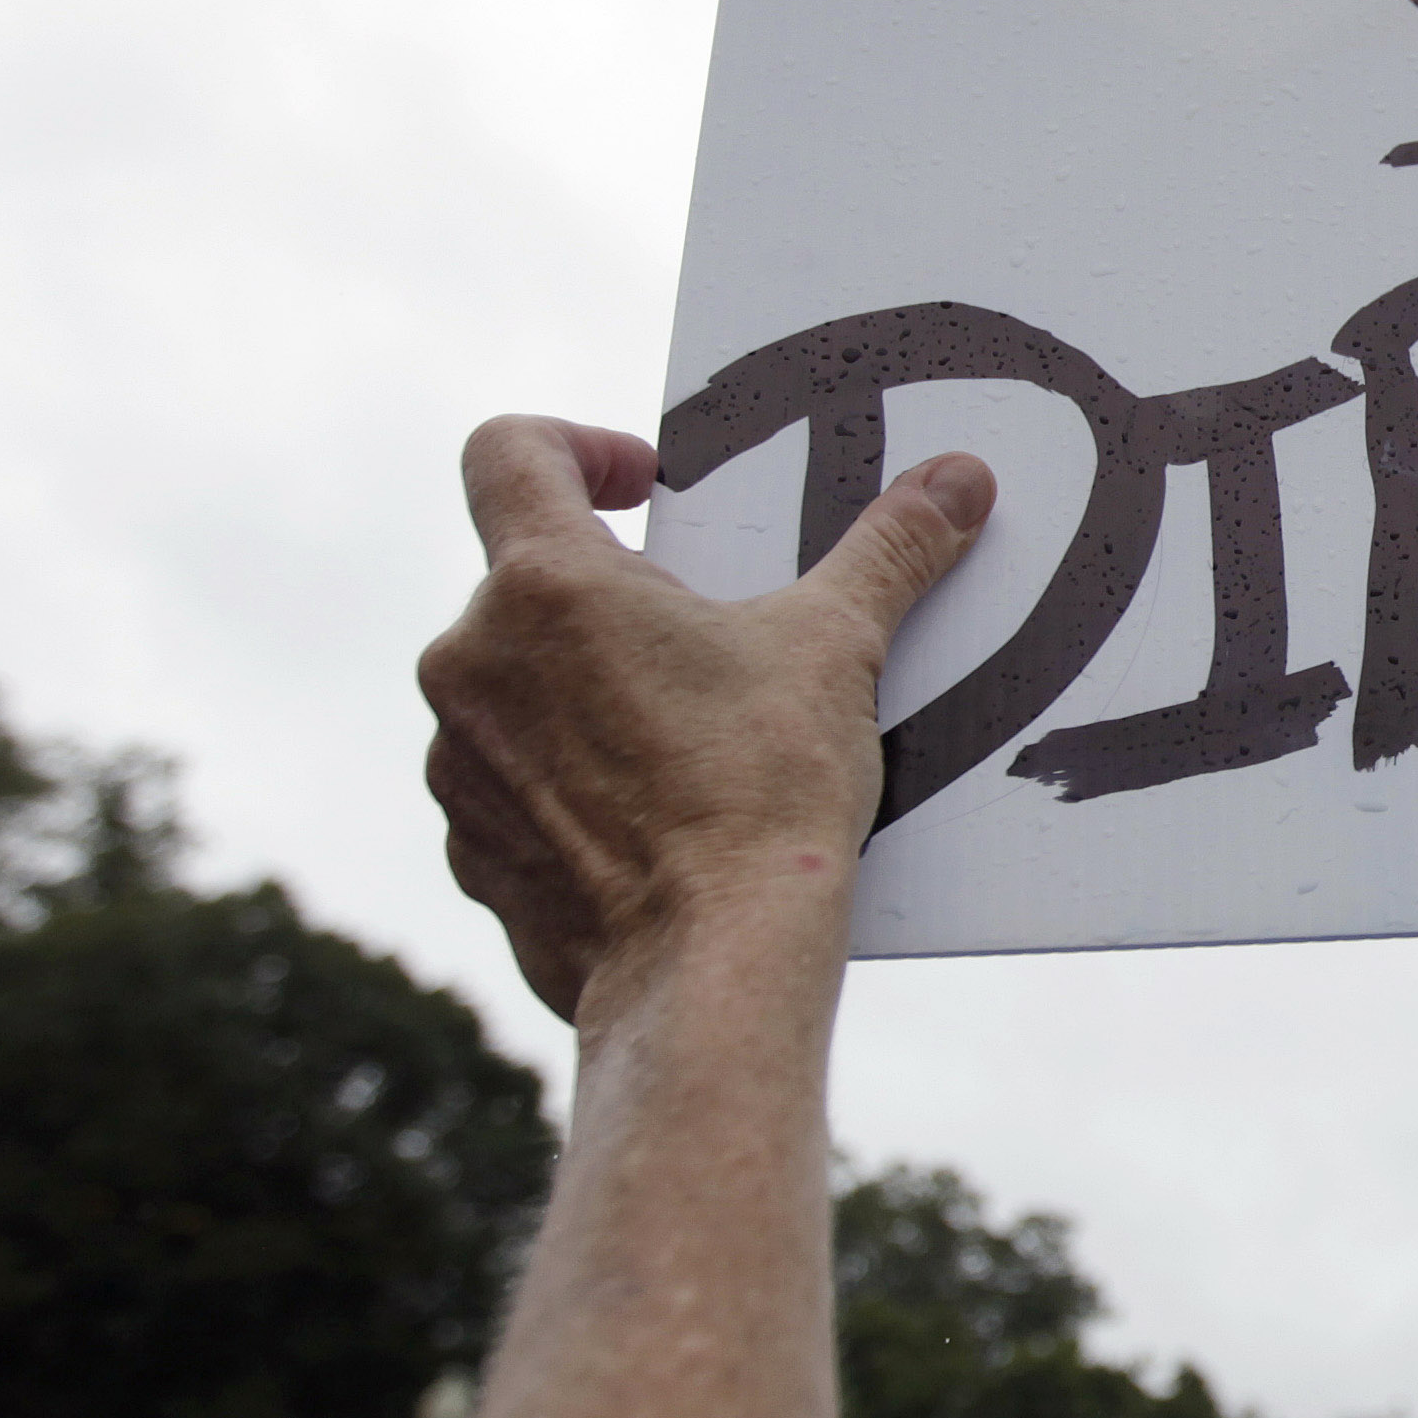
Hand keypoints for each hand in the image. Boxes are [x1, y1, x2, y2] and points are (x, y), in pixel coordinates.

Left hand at [415, 422, 997, 1023]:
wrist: (708, 969)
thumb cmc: (762, 795)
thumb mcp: (836, 648)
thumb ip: (888, 549)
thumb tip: (959, 479)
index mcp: (545, 584)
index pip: (510, 451)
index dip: (578, 448)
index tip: (646, 489)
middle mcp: (472, 661)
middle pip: (526, 580)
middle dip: (615, 593)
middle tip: (708, 633)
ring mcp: (459, 763)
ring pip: (513, 690)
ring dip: (585, 692)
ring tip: (688, 735)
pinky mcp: (472, 852)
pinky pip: (510, 789)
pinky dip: (570, 788)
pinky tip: (655, 821)